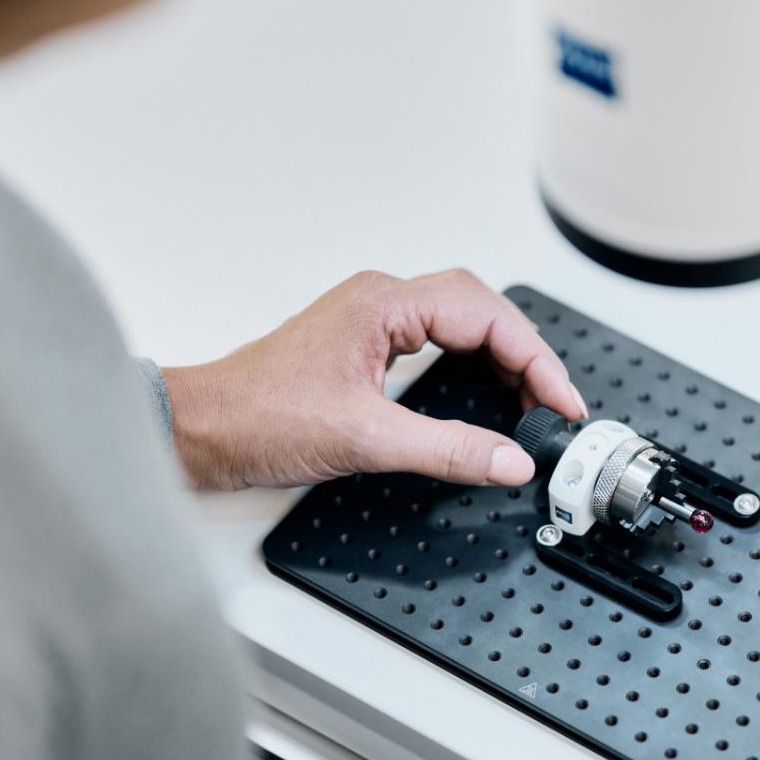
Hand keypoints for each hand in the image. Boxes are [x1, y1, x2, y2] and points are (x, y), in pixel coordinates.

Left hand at [162, 269, 587, 490]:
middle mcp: (379, 301)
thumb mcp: (366, 439)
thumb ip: (448, 449)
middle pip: (481, 310)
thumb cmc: (256, 419)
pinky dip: (472, 363)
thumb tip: (510, 458)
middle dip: (526, 354)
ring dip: (502, 357)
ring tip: (532, 400)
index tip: (560, 401)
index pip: (485, 316)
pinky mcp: (363, 347)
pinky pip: (437, 339)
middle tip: (556, 403)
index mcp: (383, 304)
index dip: (535, 359)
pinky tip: (485, 392)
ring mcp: (371, 322)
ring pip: (461, 321)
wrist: (199, 432)